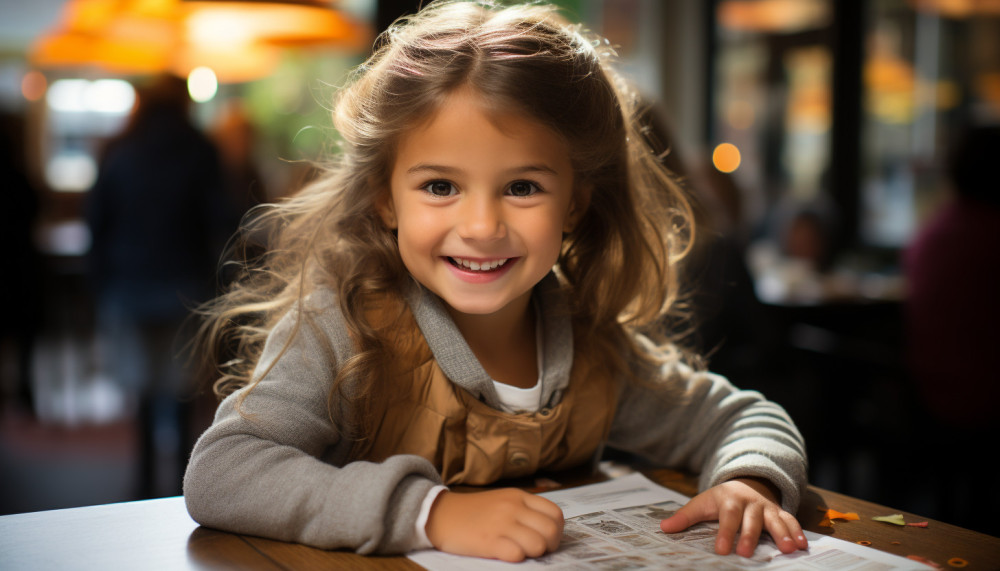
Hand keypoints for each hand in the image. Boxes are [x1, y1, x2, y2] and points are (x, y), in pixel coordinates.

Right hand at [425, 488, 563, 561]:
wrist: (441, 514)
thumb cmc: (474, 512)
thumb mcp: (503, 500)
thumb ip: (525, 509)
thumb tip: (549, 529)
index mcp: (519, 496)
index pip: (555, 514)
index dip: (557, 531)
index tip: (547, 539)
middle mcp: (513, 507)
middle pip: (551, 530)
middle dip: (549, 546)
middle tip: (536, 550)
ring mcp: (501, 524)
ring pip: (538, 544)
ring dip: (533, 554)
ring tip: (520, 552)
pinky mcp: (489, 541)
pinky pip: (517, 554)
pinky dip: (516, 558)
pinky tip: (506, 554)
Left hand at [659, 478, 807, 556]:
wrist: (745, 484)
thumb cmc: (720, 500)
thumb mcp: (701, 504)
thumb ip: (685, 517)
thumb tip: (663, 528)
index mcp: (729, 500)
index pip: (727, 517)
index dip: (724, 533)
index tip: (721, 551)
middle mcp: (750, 502)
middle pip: (751, 520)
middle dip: (750, 536)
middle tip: (747, 553)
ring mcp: (767, 507)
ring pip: (775, 519)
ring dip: (782, 534)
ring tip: (788, 549)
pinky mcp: (779, 513)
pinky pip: (791, 521)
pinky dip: (797, 532)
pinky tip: (803, 545)